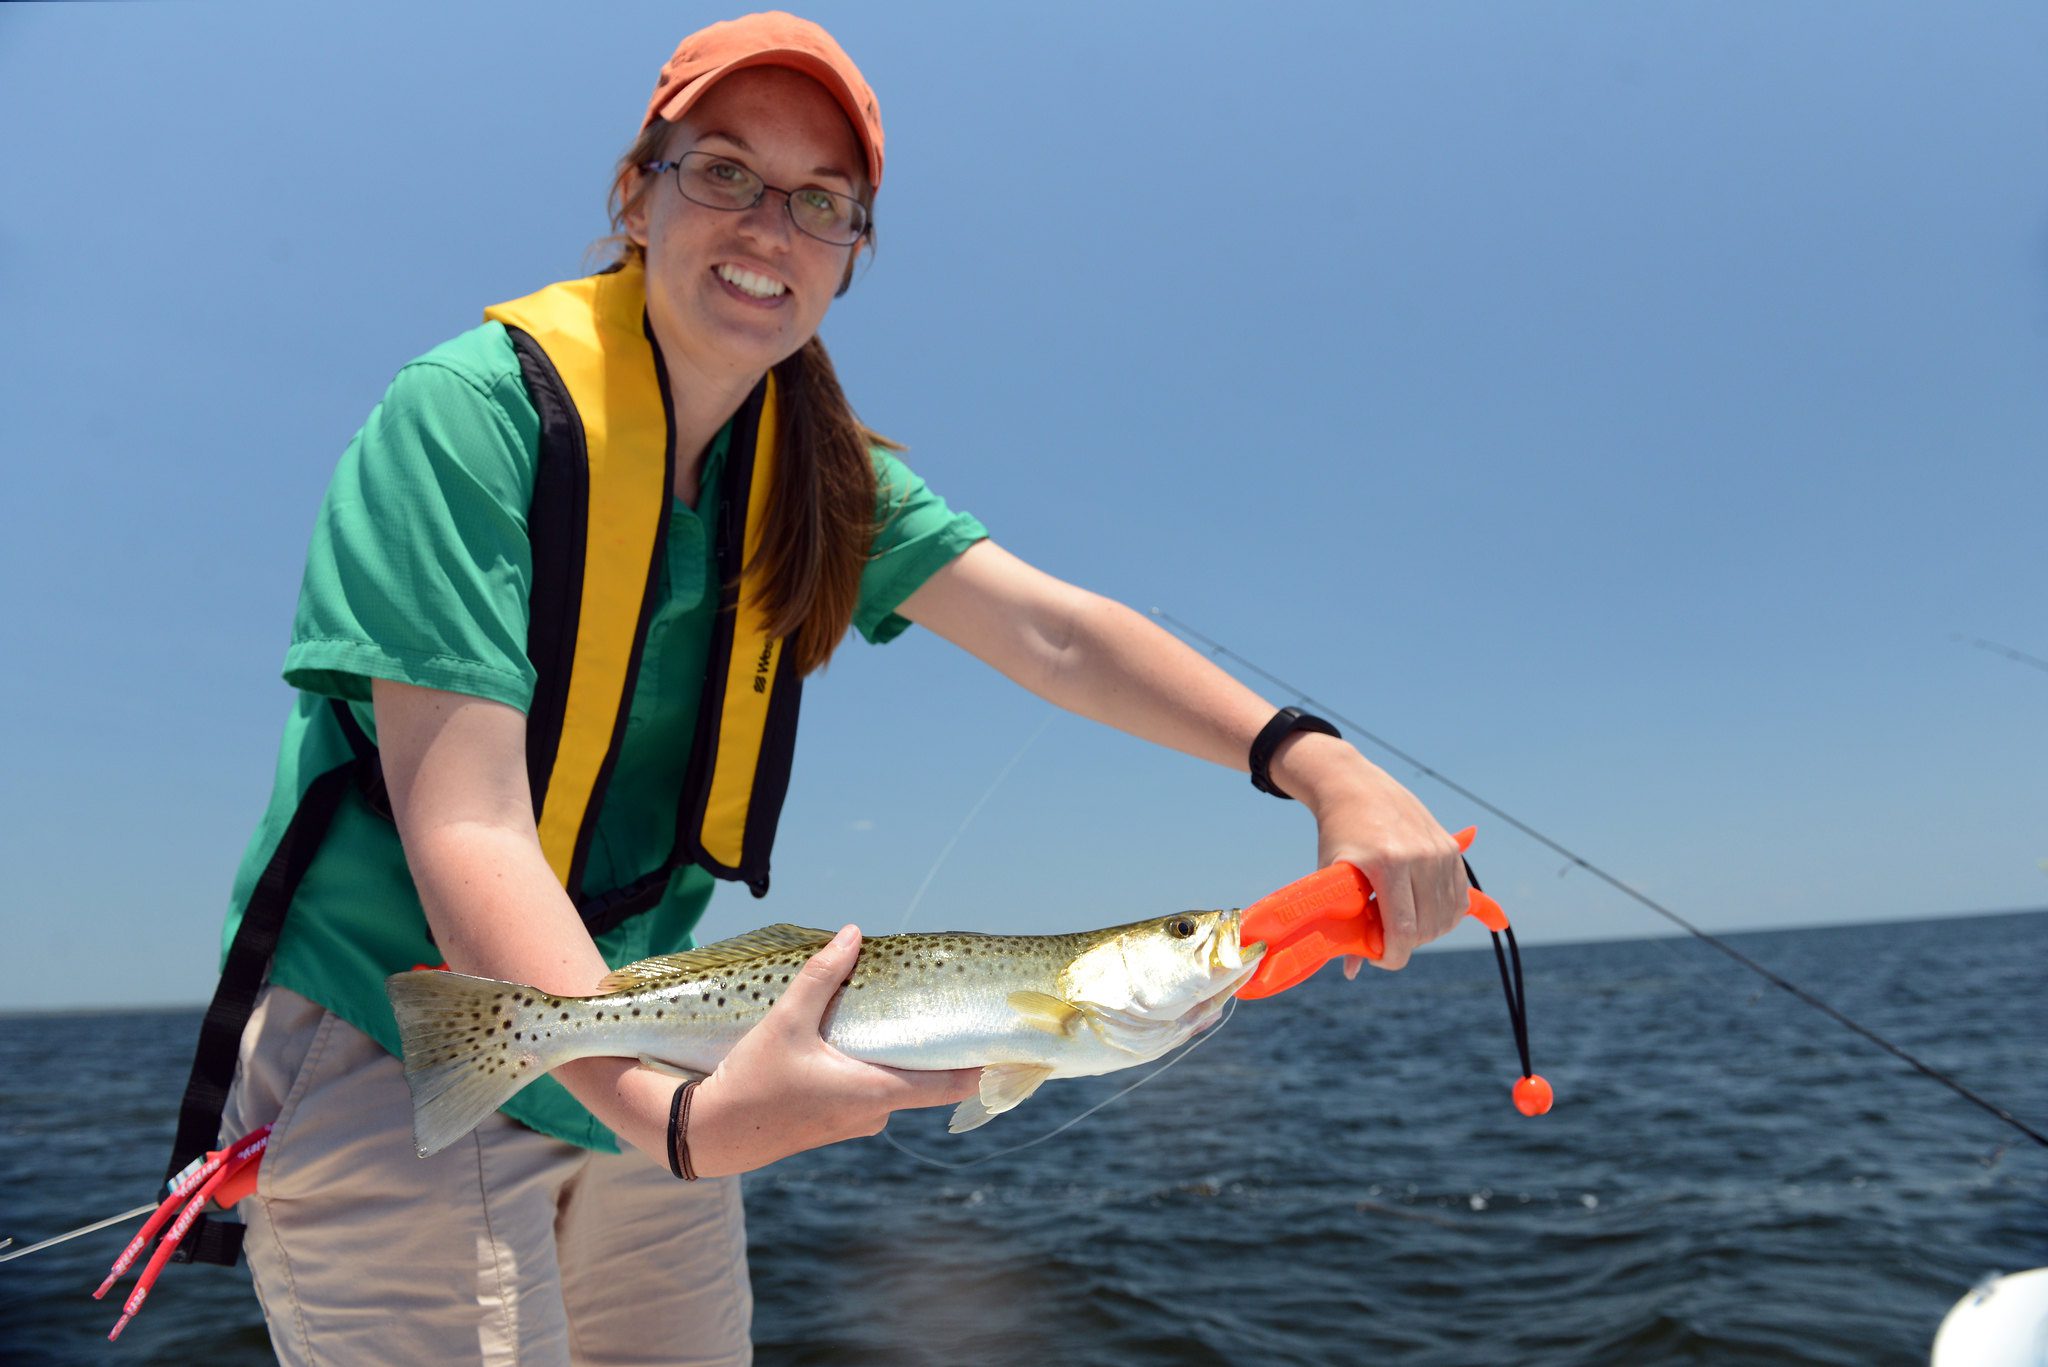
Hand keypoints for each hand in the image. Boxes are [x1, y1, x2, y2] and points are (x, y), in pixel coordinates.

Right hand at [683, 925, 979, 1176]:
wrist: (710, 1135)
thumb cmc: (751, 1082)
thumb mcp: (785, 1023)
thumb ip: (821, 977)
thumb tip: (852, 934)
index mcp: (873, 1092)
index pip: (948, 1084)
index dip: (982, 1065)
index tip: (1009, 1047)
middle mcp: (873, 1114)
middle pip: (924, 1078)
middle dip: (935, 1045)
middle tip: (952, 1009)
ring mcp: (855, 1122)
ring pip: (893, 1082)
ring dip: (898, 1054)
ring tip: (902, 1016)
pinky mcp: (836, 1122)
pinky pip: (870, 1090)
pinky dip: (873, 1066)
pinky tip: (856, 1041)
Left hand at [1270, 734, 1467, 972]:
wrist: (1355, 787)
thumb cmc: (1338, 835)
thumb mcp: (1331, 877)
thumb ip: (1343, 924)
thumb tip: (1352, 971)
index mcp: (1386, 864)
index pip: (1404, 930)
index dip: (1393, 955)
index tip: (1379, 958)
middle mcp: (1419, 856)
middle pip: (1427, 927)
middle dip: (1407, 944)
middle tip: (1384, 937)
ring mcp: (1439, 851)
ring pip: (1447, 916)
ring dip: (1426, 931)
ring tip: (1400, 923)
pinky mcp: (1450, 848)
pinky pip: (1459, 897)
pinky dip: (1445, 914)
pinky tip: (1424, 913)